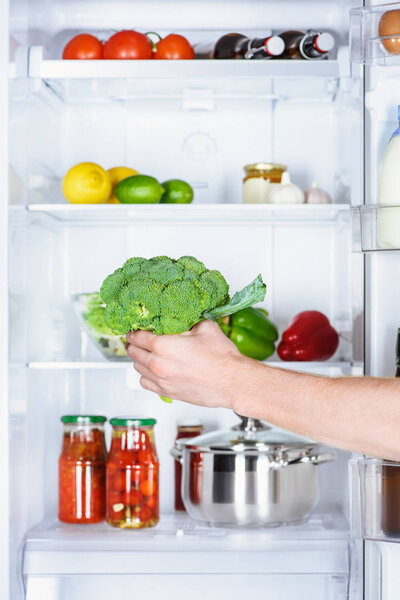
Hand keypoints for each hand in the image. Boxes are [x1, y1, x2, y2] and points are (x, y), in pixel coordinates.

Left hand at [126, 320, 244, 408]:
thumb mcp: (205, 327)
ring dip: (139, 359)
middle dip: (134, 344)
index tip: (135, 329)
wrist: (233, 382)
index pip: (137, 336)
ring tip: (147, 354)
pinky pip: (145, 383)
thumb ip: (189, 321)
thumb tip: (183, 317)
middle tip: (139, 339)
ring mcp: (161, 380)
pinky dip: (146, 375)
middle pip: (133, 352)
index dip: (134, 330)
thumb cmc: (222, 359)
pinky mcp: (167, 392)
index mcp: (163, 345)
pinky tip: (154, 370)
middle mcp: (158, 364)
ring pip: (137, 368)